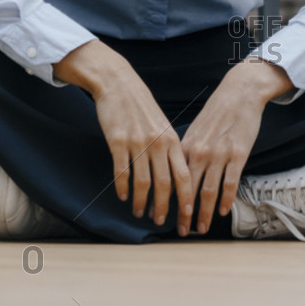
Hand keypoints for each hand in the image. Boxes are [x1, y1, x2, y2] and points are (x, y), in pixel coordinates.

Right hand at [54, 40, 191, 225]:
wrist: (118, 84)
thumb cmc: (141, 105)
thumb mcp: (162, 124)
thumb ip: (169, 147)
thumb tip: (175, 173)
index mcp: (172, 140)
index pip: (184, 175)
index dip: (186, 198)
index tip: (187, 215)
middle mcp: (158, 143)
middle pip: (164, 184)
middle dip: (163, 207)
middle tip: (160, 222)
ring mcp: (137, 143)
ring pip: (143, 182)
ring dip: (141, 201)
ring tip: (139, 212)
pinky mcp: (117, 142)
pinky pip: (122, 172)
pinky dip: (123, 187)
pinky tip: (123, 195)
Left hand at [177, 58, 287, 235]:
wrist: (239, 94)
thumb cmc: (216, 113)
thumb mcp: (195, 131)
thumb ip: (186, 152)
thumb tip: (176, 173)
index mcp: (185, 146)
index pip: (171, 179)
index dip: (164, 200)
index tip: (159, 215)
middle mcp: (199, 152)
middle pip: (187, 190)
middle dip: (183, 213)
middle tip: (180, 230)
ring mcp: (219, 154)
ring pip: (208, 191)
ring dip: (204, 213)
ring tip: (201, 228)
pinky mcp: (238, 154)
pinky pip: (230, 182)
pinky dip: (226, 199)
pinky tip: (223, 212)